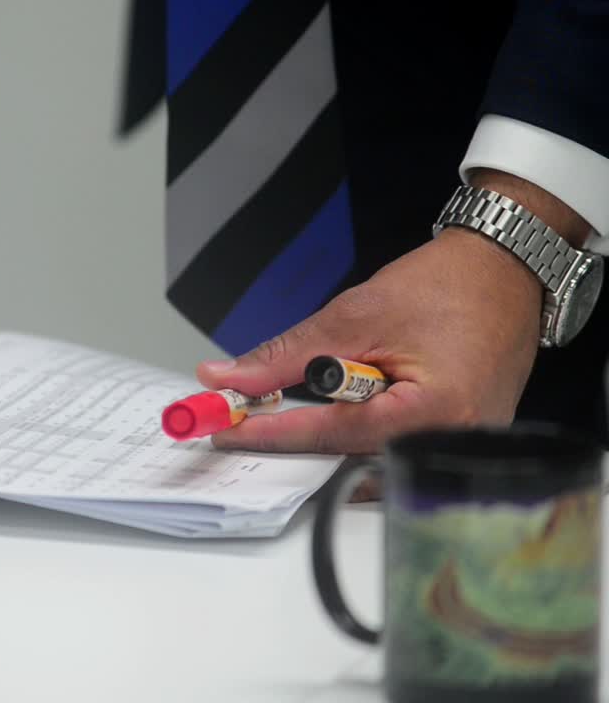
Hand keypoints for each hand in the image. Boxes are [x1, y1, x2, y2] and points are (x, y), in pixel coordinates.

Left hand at [195, 228, 543, 453]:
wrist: (502, 270)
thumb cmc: (444, 286)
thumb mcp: (352, 315)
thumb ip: (285, 356)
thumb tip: (227, 378)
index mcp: (433, 411)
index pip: (335, 436)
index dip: (275, 434)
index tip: (227, 432)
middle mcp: (452, 439)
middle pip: (352, 459)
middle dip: (295, 444)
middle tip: (244, 428)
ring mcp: (460, 443)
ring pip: (370, 459)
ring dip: (324, 441)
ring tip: (280, 418)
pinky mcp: (457, 437)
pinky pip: (393, 448)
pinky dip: (354, 434)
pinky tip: (324, 418)